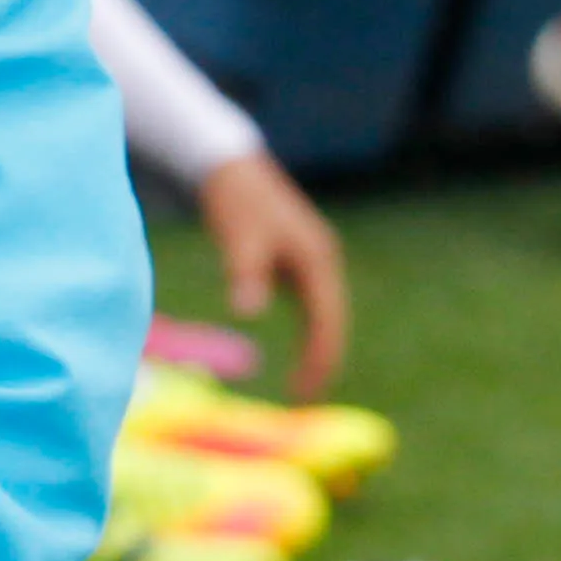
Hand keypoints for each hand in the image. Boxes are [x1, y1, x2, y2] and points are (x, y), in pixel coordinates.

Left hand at [194, 150, 349, 401]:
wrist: (228, 162)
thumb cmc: (234, 201)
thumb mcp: (239, 239)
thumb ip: (245, 274)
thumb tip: (244, 312)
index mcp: (318, 259)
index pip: (328, 321)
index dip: (319, 359)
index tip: (304, 392)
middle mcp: (324, 260)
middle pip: (332, 320)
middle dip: (323, 359)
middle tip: (304, 398)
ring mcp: (314, 258)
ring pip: (325, 312)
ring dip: (318, 346)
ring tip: (304, 385)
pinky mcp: (299, 257)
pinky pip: (312, 302)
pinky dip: (310, 328)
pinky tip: (299, 348)